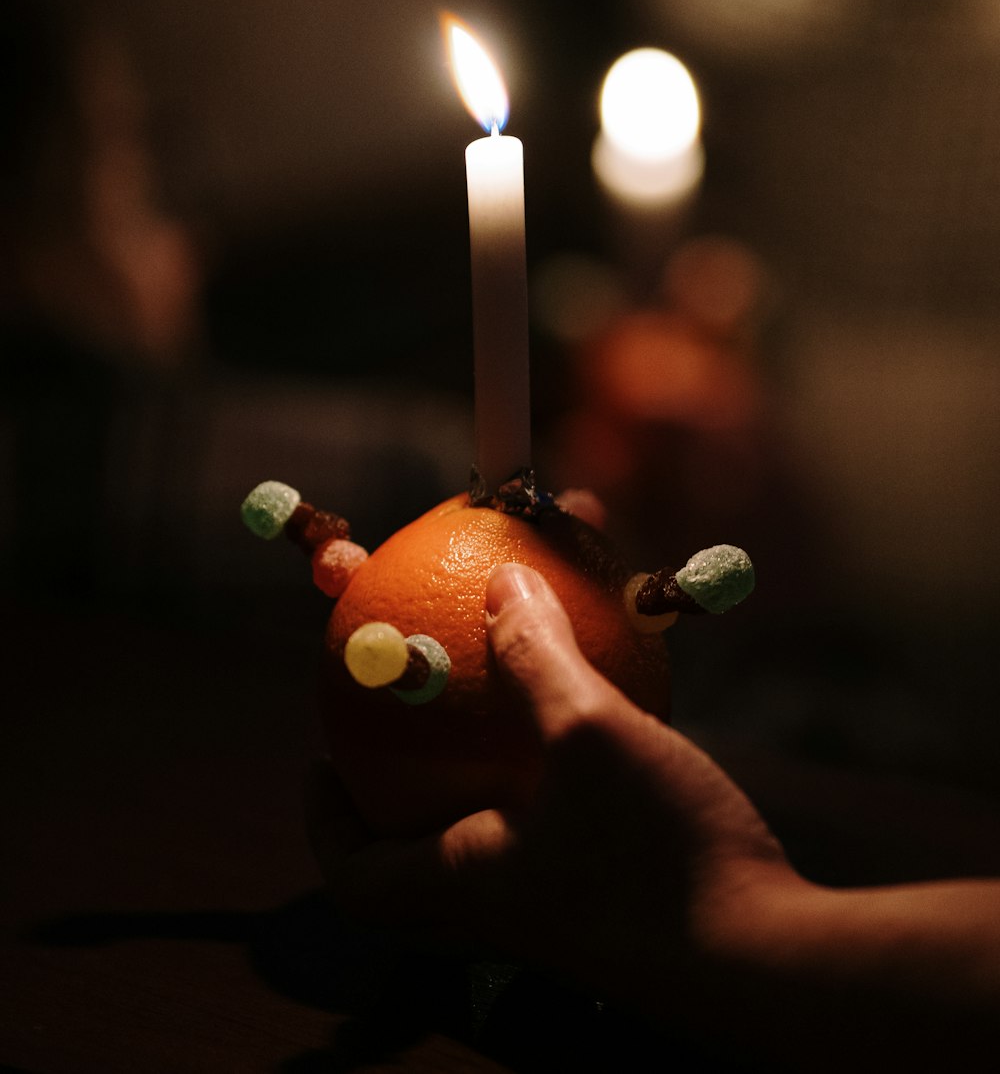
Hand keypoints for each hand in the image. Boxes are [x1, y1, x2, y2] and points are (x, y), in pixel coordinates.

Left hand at [306, 560, 795, 1020]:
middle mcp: (503, 903)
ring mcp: (565, 902)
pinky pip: (564, 821)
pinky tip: (605, 705)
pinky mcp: (621, 891)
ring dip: (487, 768)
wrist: (768, 961)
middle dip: (402, 782)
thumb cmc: (656, 859)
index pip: (357, 875)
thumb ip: (537, 655)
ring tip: (498, 696)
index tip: (324, 757)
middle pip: (418, 849)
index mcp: (465, 884)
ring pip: (497, 831)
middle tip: (407, 717)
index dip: (327, 820)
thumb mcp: (588, 734)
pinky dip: (562, 767)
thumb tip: (501, 580)